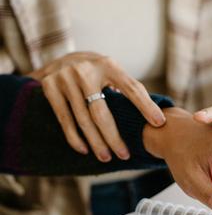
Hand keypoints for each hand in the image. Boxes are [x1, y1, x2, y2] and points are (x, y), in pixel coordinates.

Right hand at [29, 52, 165, 161]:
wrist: (60, 57)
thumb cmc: (97, 72)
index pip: (131, 88)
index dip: (146, 106)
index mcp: (109, 65)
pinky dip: (74, 137)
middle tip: (124, 155)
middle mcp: (86, 70)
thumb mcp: (112, 73)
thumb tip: (154, 116)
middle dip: (114, 137)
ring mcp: (66, 78)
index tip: (159, 123)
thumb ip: (128, 90)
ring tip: (106, 157)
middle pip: (102, 112)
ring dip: (96, 142)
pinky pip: (65, 119)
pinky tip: (85, 149)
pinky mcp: (50, 87)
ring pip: (83, 119)